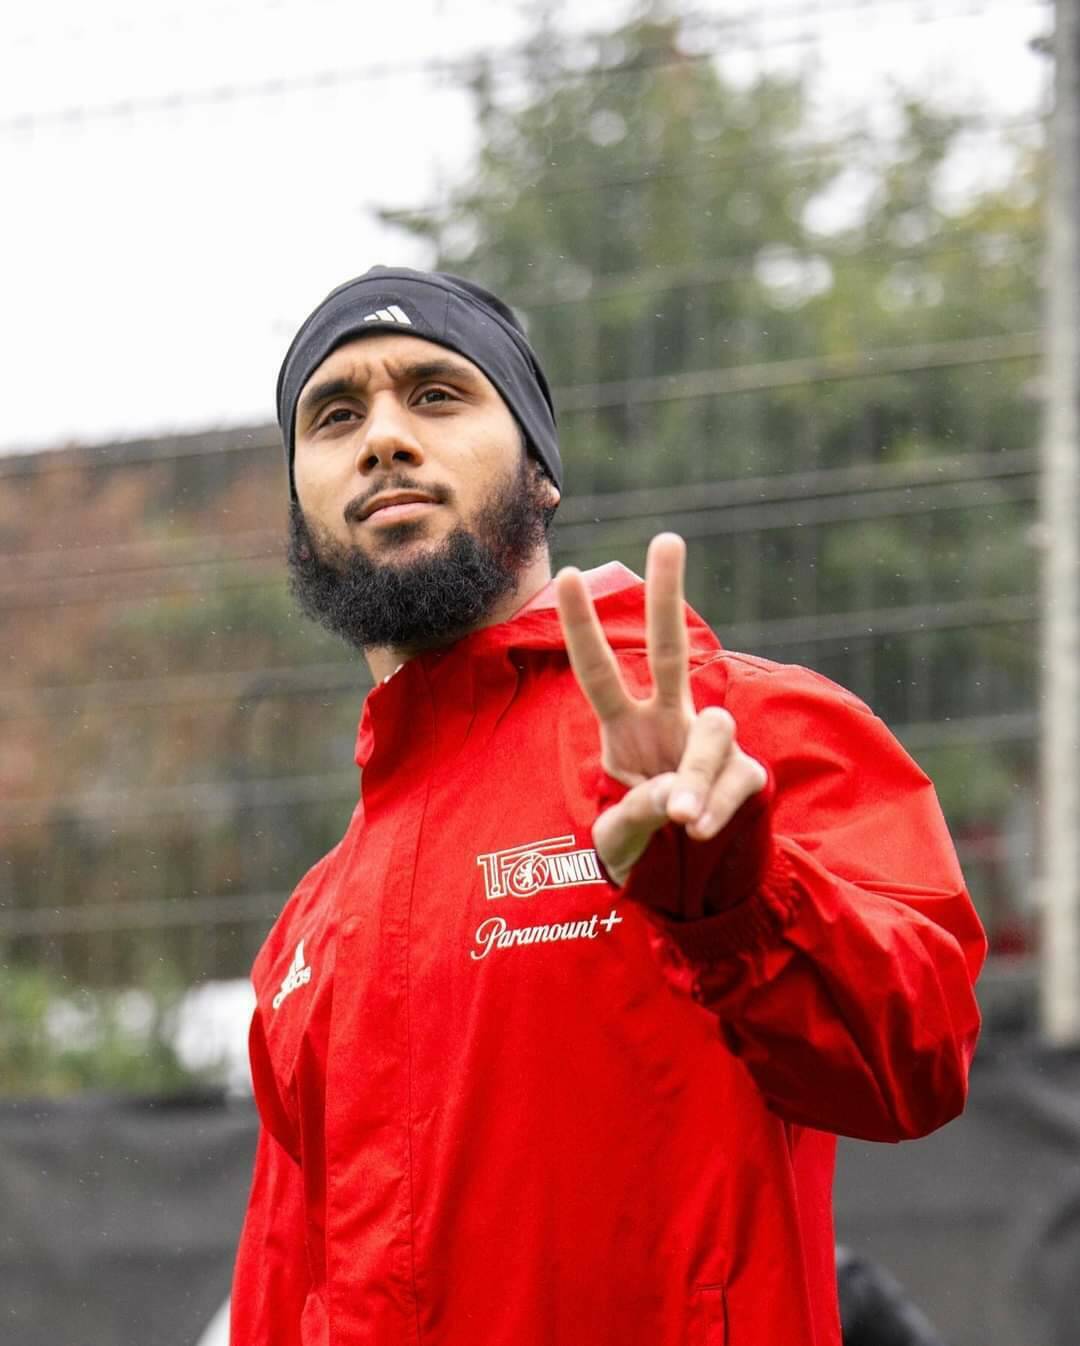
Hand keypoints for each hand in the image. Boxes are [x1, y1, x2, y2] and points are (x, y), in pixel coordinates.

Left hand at [555, 533, 766, 886]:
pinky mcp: (747, 773)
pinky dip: (716, 804)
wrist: (690, 882)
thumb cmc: (642, 846)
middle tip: (667, 537)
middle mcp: (669, 721)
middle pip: (670, 650)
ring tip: (680, 817)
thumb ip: (634, 816)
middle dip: (667, 595)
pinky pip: (736, 779)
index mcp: (626, 727)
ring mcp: (710, 744)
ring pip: (714, 730)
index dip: (583, 626)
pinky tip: (698, 830)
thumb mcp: (617, 838)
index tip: (569, 572)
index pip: (599, 672)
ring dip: (696, 774)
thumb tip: (673, 801)